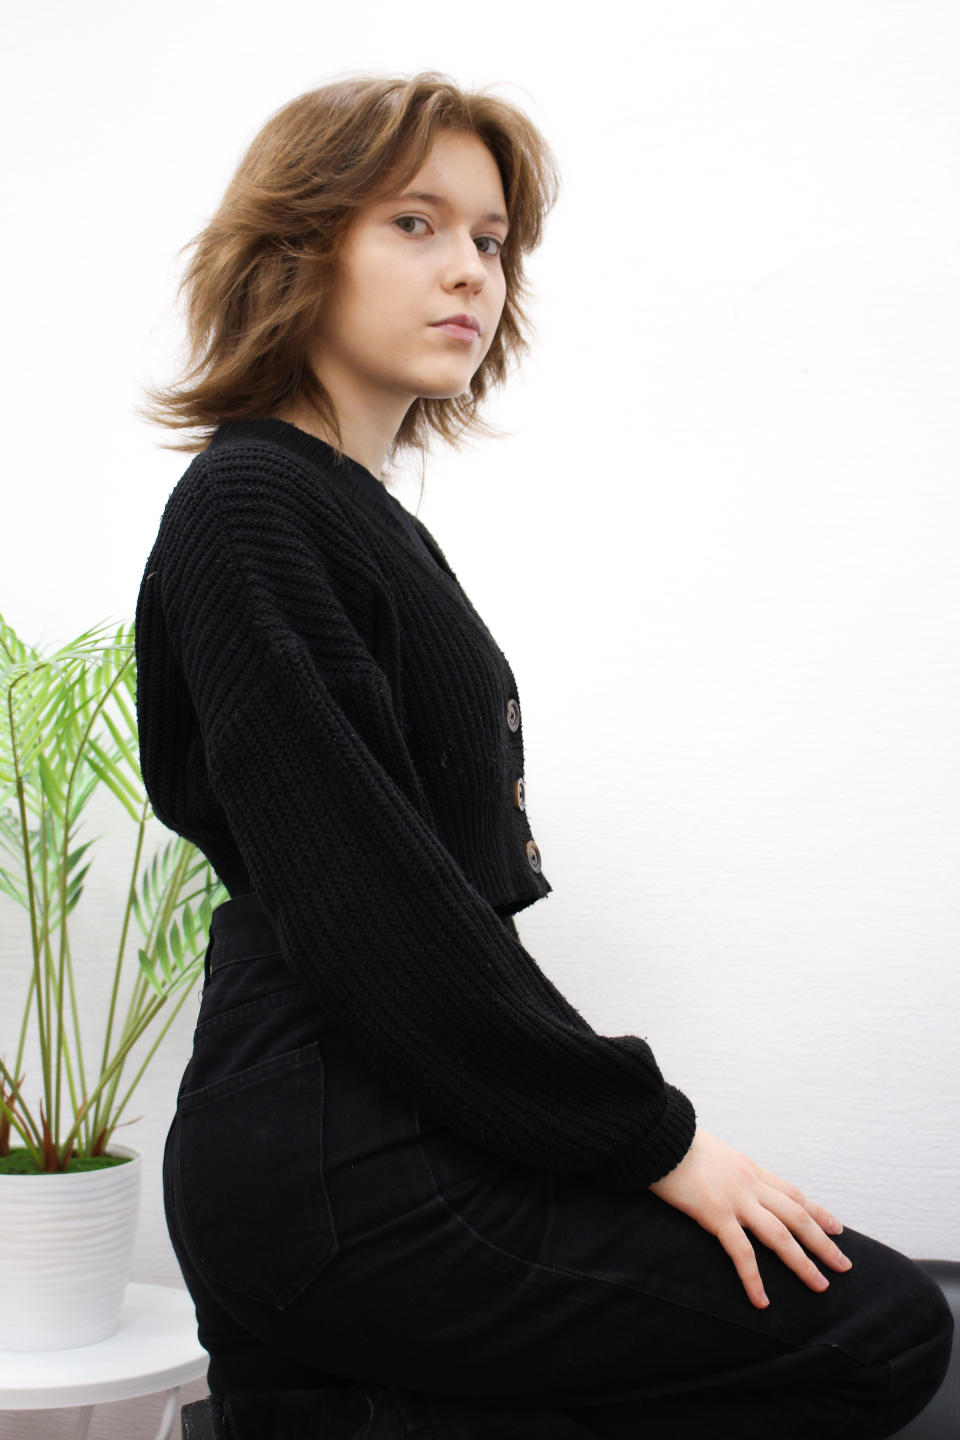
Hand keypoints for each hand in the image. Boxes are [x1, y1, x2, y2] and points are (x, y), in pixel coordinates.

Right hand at [649, 1129, 852, 1308]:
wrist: (659, 1135)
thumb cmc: (678, 1143)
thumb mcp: (714, 1154)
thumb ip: (729, 1171)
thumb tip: (732, 1182)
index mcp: (750, 1169)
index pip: (792, 1193)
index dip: (817, 1212)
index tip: (837, 1228)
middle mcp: (750, 1183)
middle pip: (796, 1215)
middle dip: (822, 1242)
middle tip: (844, 1265)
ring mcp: (735, 1199)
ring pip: (780, 1234)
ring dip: (803, 1262)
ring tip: (820, 1285)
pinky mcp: (715, 1213)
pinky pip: (741, 1252)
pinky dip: (753, 1278)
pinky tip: (762, 1300)